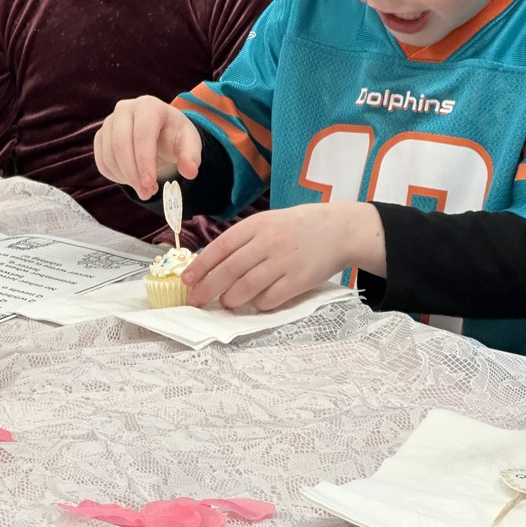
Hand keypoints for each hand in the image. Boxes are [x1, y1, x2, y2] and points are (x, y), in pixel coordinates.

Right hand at [93, 96, 201, 199]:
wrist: (161, 133)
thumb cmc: (175, 136)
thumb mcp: (189, 143)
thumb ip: (191, 156)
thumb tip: (190, 171)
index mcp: (149, 106)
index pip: (142, 134)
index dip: (144, 161)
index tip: (150, 184)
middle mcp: (125, 109)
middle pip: (121, 144)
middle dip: (133, 174)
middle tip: (146, 193)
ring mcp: (109, 122)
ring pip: (109, 155)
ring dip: (126, 178)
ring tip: (145, 189)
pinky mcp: (100, 137)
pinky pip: (102, 162)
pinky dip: (116, 177)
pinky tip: (133, 180)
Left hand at [182, 202, 384, 310]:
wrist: (338, 229)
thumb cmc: (298, 227)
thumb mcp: (269, 222)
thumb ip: (244, 240)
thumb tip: (211, 264)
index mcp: (258, 225)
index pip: (221, 247)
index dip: (201, 266)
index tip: (187, 280)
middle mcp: (269, 241)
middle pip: (229, 270)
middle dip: (207, 288)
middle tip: (195, 301)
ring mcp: (284, 261)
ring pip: (246, 287)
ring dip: (230, 299)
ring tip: (225, 302)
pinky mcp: (298, 280)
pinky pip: (270, 298)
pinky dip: (258, 304)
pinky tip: (256, 303)